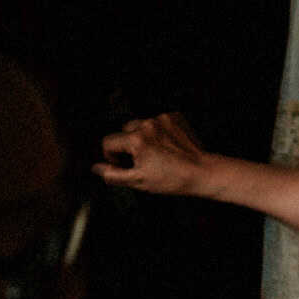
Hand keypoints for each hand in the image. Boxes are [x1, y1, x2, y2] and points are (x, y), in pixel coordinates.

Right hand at [94, 113, 216, 197]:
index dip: (112, 156)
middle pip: (124, 132)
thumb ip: (112, 174)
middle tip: (141, 162)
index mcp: (136, 139)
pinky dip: (157, 132)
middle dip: (128, 146)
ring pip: (140, 126)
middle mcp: (147, 124)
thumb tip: (97, 168)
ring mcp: (162, 119)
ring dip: (142, 138)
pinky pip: (156, 122)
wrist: (201, 172)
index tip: (122, 164)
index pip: (108, 141)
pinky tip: (166, 147)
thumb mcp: (138, 181)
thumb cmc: (172, 178)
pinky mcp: (173, 116)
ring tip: (156, 155)